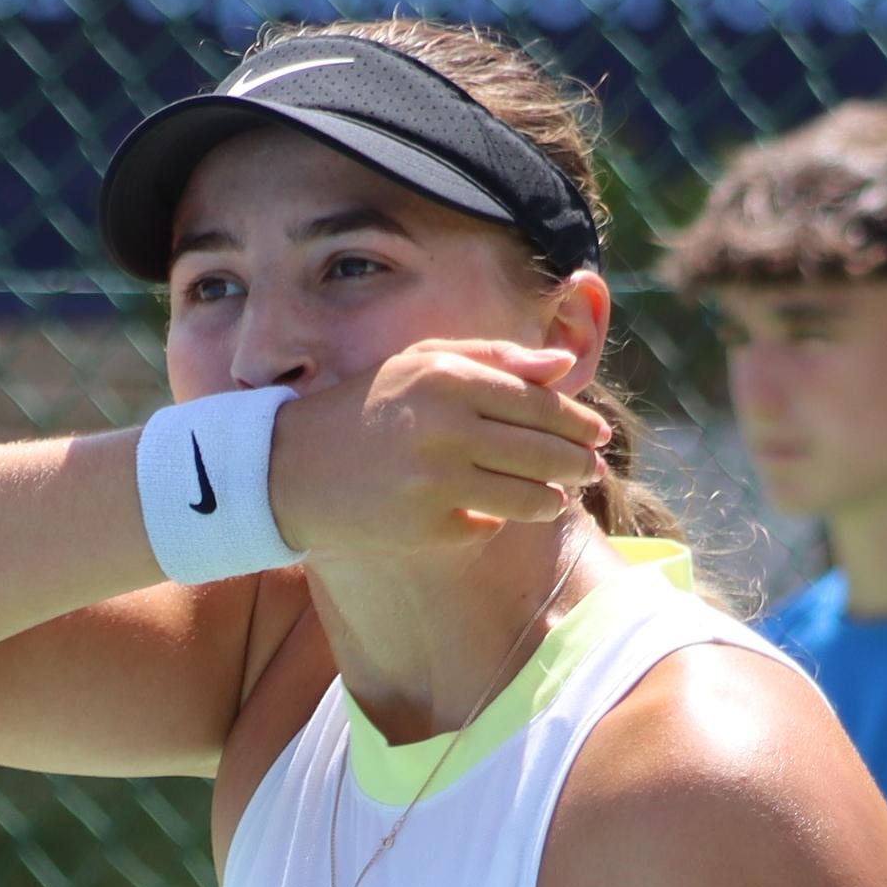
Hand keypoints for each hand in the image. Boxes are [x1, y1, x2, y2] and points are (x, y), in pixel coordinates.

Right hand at [268, 339, 608, 560]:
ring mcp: (436, 484)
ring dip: (551, 498)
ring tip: (558, 496)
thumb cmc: (366, 407)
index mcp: (447, 380)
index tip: (596, 433)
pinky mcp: (425, 528)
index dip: (576, 421)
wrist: (289, 468)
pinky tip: (492, 512)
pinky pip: (486, 526)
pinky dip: (494, 520)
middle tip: (593, 469)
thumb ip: (493, 358)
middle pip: (542, 452)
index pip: (537, 403)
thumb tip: (562, 367)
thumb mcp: (420, 362)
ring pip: (527, 497)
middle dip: (578, 464)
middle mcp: (445, 430)